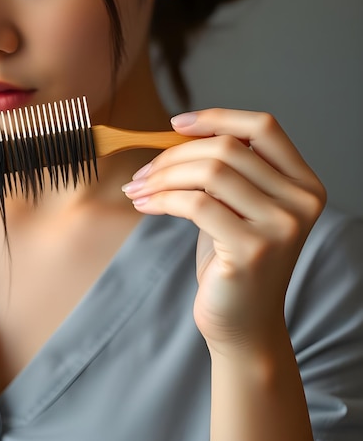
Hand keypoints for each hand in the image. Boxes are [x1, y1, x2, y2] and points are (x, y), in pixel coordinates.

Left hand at [122, 109, 325, 352]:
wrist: (242, 323)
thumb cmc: (233, 260)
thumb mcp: (236, 207)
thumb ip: (225, 170)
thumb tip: (179, 132)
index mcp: (302, 183)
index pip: (264, 127)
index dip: (216, 118)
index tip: (176, 124)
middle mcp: (300, 201)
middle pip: (227, 148)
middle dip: (174, 155)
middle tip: (143, 171)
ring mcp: (281, 226)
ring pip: (209, 172)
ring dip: (162, 176)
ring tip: (138, 188)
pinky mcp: (253, 249)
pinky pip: (195, 204)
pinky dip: (161, 199)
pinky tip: (144, 204)